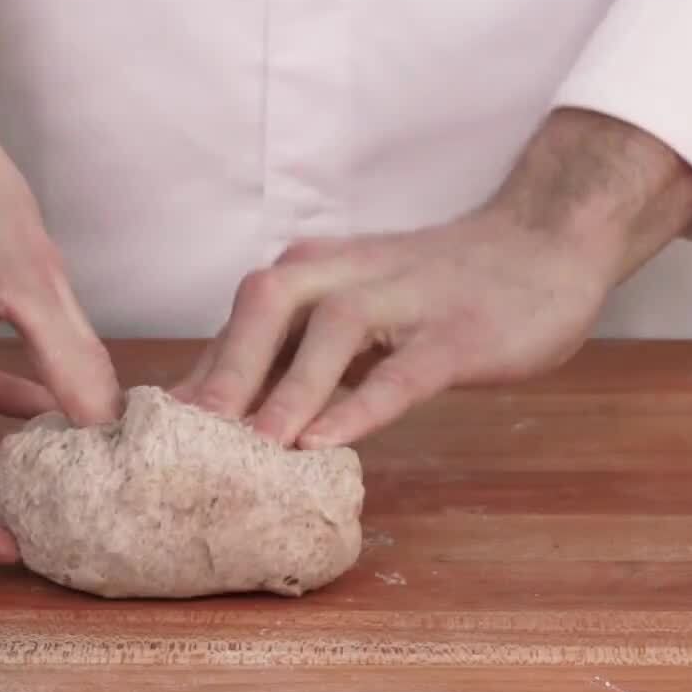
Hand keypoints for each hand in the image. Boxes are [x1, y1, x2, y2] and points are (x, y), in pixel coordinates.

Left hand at [173, 108, 691, 447]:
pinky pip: (402, 372)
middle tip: (177, 440)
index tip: (145, 434)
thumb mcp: (355, 309)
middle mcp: (345, 275)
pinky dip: (360, 405)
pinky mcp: (457, 333)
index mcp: (312, 272)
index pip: (239, 324)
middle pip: (264, 309)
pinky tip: (326, 443)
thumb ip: (294, 354)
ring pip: (330, 337)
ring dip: (284, 392)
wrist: (547, 241)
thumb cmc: (437, 288)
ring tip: (247, 450)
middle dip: (219, 372)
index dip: (191, 376)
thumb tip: (216, 415)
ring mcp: (405, 300)